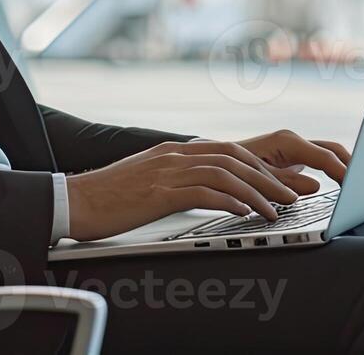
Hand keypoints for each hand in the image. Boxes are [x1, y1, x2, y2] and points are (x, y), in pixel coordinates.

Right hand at [64, 139, 302, 241]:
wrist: (74, 201)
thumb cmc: (110, 196)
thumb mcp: (149, 178)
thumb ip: (177, 177)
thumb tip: (207, 188)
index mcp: (175, 150)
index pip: (228, 150)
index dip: (258, 165)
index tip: (278, 182)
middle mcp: (175, 155)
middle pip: (234, 158)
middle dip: (266, 177)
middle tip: (289, 195)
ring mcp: (166, 171)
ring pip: (225, 173)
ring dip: (255, 192)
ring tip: (273, 209)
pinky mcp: (158, 193)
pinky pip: (203, 192)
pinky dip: (228, 201)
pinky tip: (243, 212)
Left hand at [236, 128, 351, 186]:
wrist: (214, 161)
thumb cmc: (230, 168)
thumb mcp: (256, 178)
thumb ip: (285, 183)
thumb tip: (315, 187)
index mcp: (287, 142)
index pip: (325, 157)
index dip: (344, 173)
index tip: (357, 187)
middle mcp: (293, 141)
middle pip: (333, 150)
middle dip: (352, 165)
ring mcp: (294, 148)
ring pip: (329, 154)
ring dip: (344, 167)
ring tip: (360, 184)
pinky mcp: (293, 158)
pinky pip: (321, 161)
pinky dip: (333, 170)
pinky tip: (342, 183)